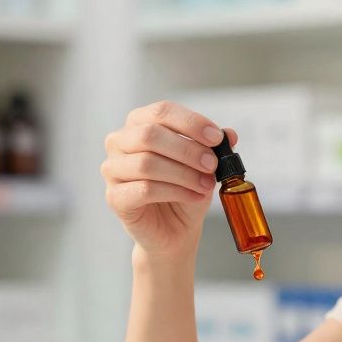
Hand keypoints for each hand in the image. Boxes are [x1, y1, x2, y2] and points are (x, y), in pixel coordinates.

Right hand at [102, 101, 238, 257]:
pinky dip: (175, 192)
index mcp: (139, 123)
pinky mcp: (115, 197)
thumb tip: (229, 134)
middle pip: (150, 134)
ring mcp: (112, 170)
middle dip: (187, 149)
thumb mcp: (204, 165)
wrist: (175, 230)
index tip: (216, 138)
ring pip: (147, 163)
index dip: (191, 122)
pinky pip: (144, 189)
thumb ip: (214, 146)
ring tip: (206, 185)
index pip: (161, 111)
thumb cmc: (185, 190)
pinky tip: (194, 197)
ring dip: (184, 174)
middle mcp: (119, 142)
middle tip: (212, 165)